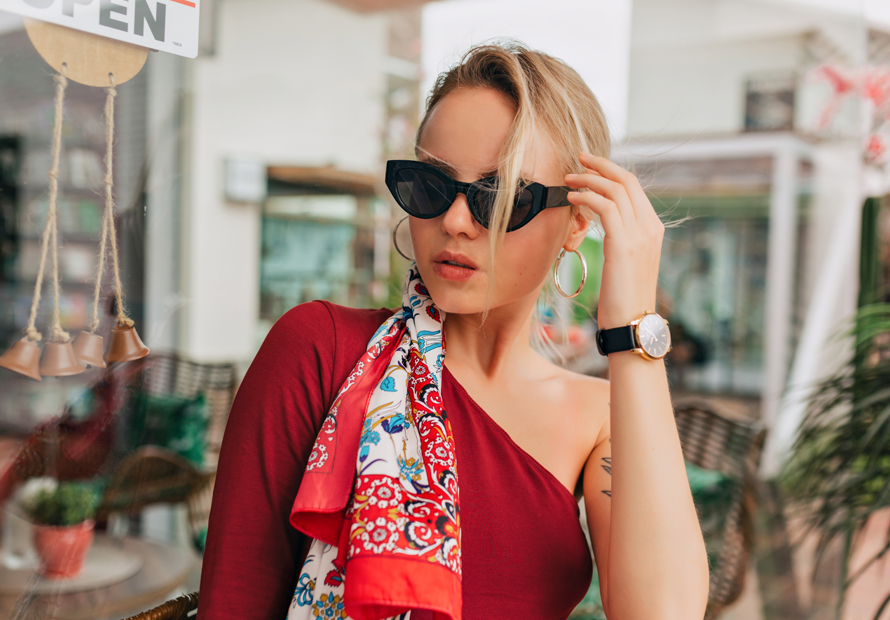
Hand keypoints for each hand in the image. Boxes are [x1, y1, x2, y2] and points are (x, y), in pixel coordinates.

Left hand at [564, 153, 663, 329]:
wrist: (633, 325)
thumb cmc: (624, 299)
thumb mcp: (627, 263)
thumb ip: (622, 240)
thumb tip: (606, 227)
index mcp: (653, 229)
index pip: (634, 188)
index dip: (611, 172)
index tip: (590, 165)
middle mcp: (650, 227)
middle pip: (627, 181)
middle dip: (601, 166)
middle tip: (578, 159)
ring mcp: (640, 234)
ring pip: (615, 190)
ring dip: (588, 180)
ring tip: (568, 180)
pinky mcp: (624, 244)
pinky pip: (604, 207)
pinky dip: (586, 198)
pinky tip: (571, 200)